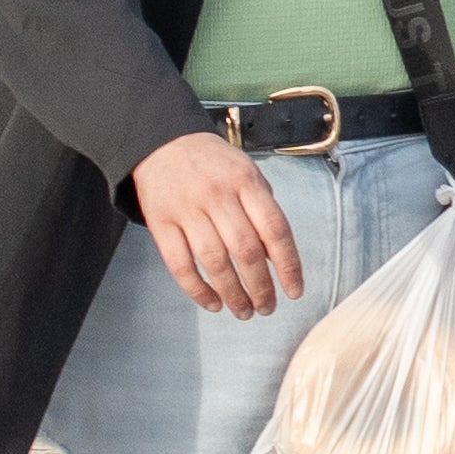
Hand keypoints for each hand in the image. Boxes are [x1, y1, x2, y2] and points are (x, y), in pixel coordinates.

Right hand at [133, 130, 304, 315]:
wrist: (161, 141)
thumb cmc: (214, 164)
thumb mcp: (247, 174)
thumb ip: (264, 210)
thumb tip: (277, 259)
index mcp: (246, 182)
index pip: (275, 230)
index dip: (289, 265)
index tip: (294, 291)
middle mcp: (217, 195)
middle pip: (246, 251)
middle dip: (260, 287)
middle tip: (267, 308)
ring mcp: (187, 209)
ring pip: (214, 261)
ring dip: (232, 293)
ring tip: (244, 311)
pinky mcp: (160, 222)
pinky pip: (179, 264)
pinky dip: (197, 289)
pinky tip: (212, 303)